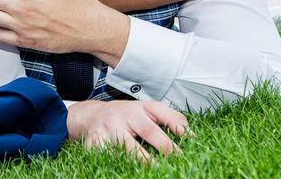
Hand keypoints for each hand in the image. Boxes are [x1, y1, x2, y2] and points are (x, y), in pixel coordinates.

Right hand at [67, 100, 187, 161]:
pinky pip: (107, 156)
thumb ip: (170, 118)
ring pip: (127, 147)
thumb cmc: (125, 115)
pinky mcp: (94, 143)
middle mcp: (123, 116)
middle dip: (164, 147)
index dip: (175, 127)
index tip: (187, 142)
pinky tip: (127, 171)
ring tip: (155, 171)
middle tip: (176, 162)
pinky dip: (118, 164)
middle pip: (147, 131)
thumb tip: (190, 134)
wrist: (91, 116)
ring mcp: (108, 129)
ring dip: (142, 160)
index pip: (161, 115)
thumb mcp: (147, 110)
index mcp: (139, 109)